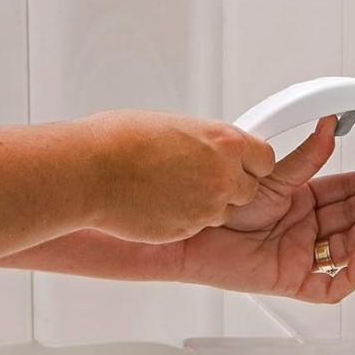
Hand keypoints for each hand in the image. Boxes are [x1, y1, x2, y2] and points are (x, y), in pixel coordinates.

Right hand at [83, 110, 274, 243]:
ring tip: (177, 190)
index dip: (251, 162)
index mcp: (224, 141)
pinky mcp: (190, 229)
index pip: (265, 158)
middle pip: (251, 189)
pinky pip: (202, 226)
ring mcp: (208, 206)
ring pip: (227, 211)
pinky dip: (189, 218)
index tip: (242, 163)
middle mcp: (223, 174)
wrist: (90, 171)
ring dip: (211, 204)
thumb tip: (208, 146)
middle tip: (203, 178)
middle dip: (232, 185)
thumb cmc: (119, 141)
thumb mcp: (175, 126)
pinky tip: (165, 204)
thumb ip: (203, 141)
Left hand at [180, 116, 354, 303]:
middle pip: (353, 217)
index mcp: (304, 203)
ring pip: (348, 247)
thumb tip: (328, 127)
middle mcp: (307, 229)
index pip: (348, 193)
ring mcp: (302, 255)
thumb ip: (306, 157)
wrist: (193, 234)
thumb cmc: (224, 208)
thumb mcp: (273, 179)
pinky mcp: (293, 280)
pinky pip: (331, 285)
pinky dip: (351, 272)